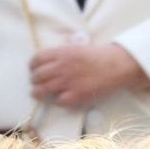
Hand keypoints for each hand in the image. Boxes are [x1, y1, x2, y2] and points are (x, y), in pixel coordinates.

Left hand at [30, 44, 149, 109]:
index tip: (33, 69)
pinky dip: (57, 101)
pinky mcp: (78, 95)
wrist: (117, 66)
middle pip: (38, 75)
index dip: (32, 65)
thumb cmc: (99, 56)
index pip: (37, 59)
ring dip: (38, 92)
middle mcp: (62, 67)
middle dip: (34, 80)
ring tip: (37, 93)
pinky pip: (59, 101)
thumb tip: (49, 62)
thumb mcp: (77, 48)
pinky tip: (59, 99)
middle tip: (35, 83)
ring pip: (44, 89)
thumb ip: (62, 54)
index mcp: (61, 53)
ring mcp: (69, 82)